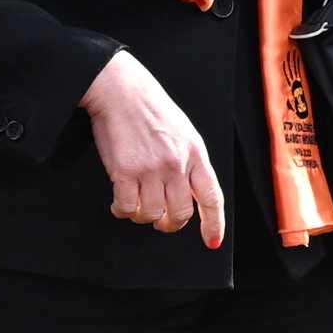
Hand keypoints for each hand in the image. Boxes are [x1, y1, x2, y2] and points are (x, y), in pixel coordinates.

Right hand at [81, 52, 224, 245]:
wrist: (122, 91)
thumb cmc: (151, 109)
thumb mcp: (183, 133)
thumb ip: (189, 162)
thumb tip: (189, 193)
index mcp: (196, 154)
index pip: (211, 197)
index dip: (214, 224)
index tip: (212, 241)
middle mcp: (177, 164)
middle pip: (180, 214)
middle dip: (169, 224)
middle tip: (161, 221)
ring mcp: (152, 169)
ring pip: (152, 215)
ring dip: (142, 216)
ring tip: (136, 205)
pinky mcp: (126, 171)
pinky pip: (127, 208)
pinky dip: (122, 211)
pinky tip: (119, 203)